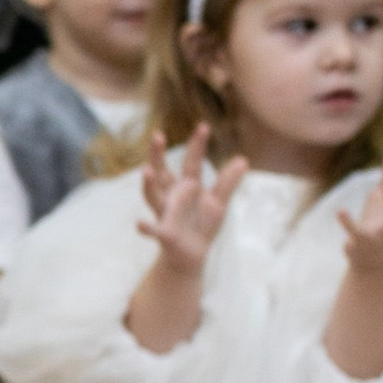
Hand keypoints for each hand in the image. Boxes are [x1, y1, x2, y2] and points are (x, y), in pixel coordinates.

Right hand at [137, 128, 247, 271]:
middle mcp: (172, 196)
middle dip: (158, 155)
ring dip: (149, 184)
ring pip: (154, 196)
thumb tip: (243, 159)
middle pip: (163, 172)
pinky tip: (139, 224)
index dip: (197, 145)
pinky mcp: (165, 234)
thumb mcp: (218, 203)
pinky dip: (146, 227)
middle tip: (157, 135)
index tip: (203, 126)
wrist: (190, 257)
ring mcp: (166, 214)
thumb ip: (227, 182)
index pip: (192, 162)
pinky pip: (154, 230)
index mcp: (187, 186)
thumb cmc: (202, 226)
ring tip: (147, 170)